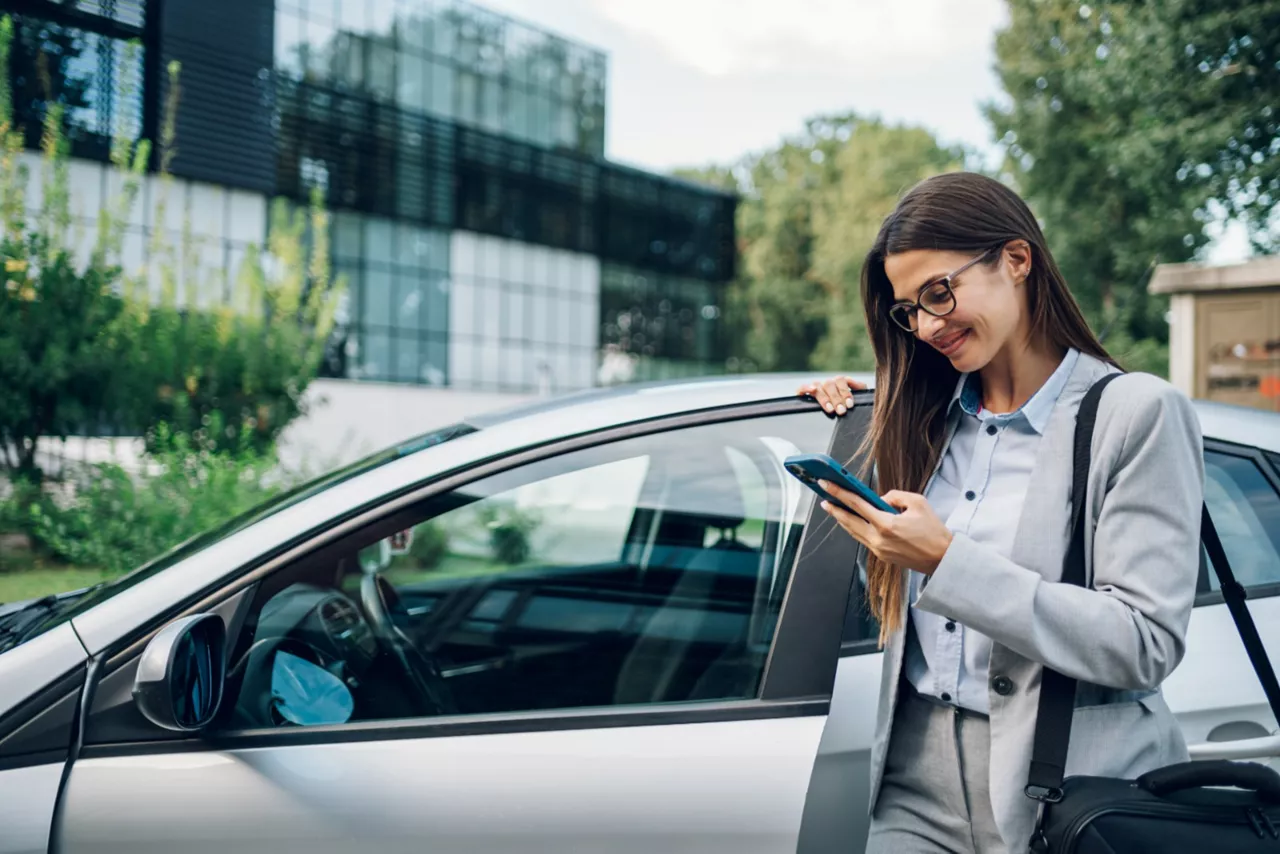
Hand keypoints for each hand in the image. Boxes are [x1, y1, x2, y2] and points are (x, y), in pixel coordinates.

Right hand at [797, 375, 866, 416]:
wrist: (833, 420)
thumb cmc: (849, 407)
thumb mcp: (858, 398)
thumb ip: (860, 389)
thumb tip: (861, 385)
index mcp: (839, 382)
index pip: (841, 380)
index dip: (845, 391)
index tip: (850, 404)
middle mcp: (827, 383)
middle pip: (829, 384)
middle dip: (836, 398)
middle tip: (842, 411)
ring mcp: (816, 388)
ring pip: (817, 386)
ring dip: (824, 398)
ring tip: (830, 409)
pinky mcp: (804, 394)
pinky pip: (802, 388)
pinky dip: (805, 388)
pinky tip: (811, 390)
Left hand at [818, 485, 952, 574]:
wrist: (943, 558)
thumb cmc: (933, 530)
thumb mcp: (918, 502)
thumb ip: (895, 496)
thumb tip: (879, 499)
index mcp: (886, 524)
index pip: (856, 504)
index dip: (838, 492)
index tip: (826, 484)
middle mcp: (878, 539)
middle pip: (848, 521)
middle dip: (834, 509)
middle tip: (824, 498)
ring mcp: (879, 550)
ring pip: (853, 532)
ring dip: (842, 520)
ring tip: (834, 508)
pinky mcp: (882, 556)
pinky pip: (863, 540)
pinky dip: (855, 529)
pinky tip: (852, 522)